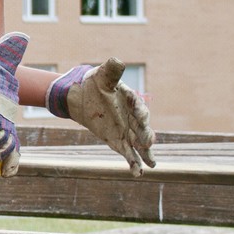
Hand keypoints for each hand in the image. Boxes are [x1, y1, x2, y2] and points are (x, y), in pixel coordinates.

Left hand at [46, 59, 154, 173]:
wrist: (82, 96)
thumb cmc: (95, 83)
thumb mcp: (102, 75)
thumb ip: (112, 70)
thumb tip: (117, 60)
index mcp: (131, 100)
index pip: (138, 107)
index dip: (140, 112)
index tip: (141, 116)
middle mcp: (132, 117)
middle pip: (142, 128)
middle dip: (146, 135)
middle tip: (148, 142)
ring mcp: (126, 131)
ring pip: (139, 144)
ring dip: (145, 154)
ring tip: (151, 164)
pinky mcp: (118, 141)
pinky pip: (128, 154)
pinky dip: (133, 163)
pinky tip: (138, 173)